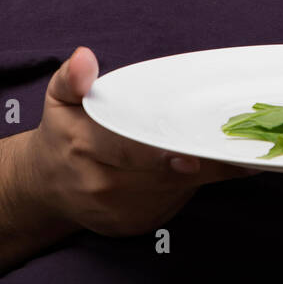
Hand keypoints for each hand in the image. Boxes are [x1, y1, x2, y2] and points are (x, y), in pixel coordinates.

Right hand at [24, 46, 261, 237]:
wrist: (48, 186)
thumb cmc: (64, 134)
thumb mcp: (60, 100)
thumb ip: (72, 78)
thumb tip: (83, 58)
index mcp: (84, 147)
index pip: (126, 150)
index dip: (161, 155)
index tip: (193, 157)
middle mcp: (101, 184)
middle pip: (160, 176)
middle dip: (200, 163)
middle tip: (233, 148)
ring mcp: (119, 211)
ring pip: (173, 192)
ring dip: (205, 173)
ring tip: (234, 153)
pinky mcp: (134, 225)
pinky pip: (172, 204)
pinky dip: (193, 186)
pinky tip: (210, 166)